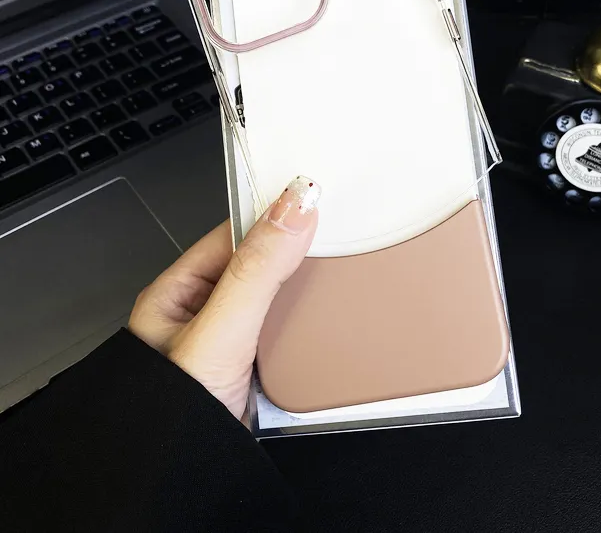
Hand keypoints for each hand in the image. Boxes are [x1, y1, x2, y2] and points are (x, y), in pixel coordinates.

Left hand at [129, 176, 320, 420]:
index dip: (272, 215)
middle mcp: (206, 316)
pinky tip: (330, 325)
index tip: (311, 199)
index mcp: (179, 293)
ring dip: (307, 297)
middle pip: (260, 267)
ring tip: (341, 277)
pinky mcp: (257, 373)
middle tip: (338, 237)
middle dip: (297, 257)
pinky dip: (312, 331)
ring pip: (279, 303)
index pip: (233, 235)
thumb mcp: (220, 331)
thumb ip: (255, 270)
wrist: (182, 491)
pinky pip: (289, 338)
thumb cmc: (170, 418)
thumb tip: (291, 210)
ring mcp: (233, 345)